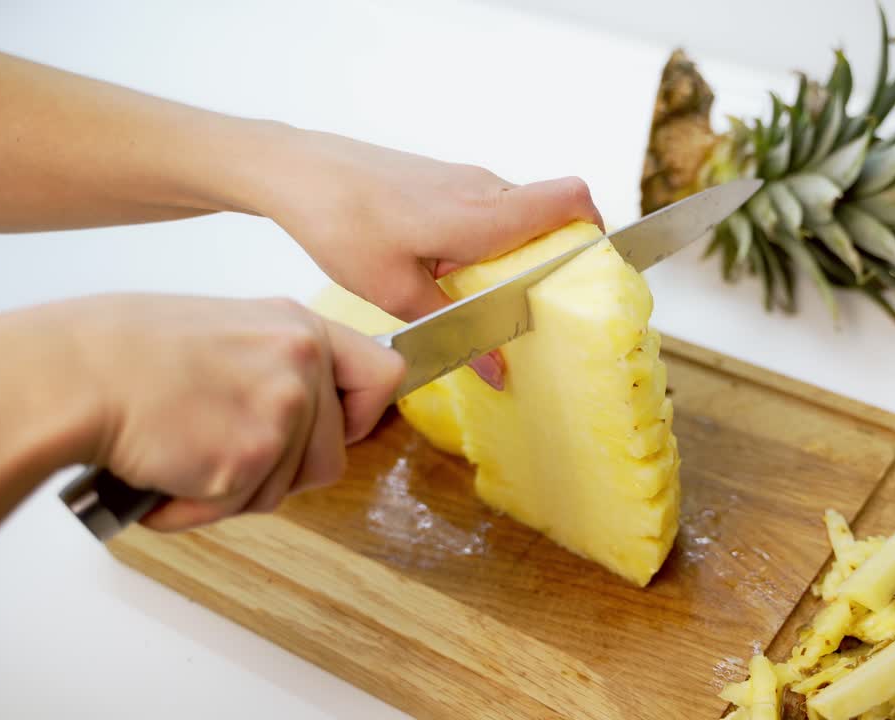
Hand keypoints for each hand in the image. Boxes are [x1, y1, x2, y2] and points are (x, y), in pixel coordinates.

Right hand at [74, 294, 403, 530]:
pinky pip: (238, 507)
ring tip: (182, 455)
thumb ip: (278, 366)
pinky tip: (164, 473)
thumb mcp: (229, 331)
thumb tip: (307, 412)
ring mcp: (281, 410)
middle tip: (220, 451)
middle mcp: (301, 363)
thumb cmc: (128, 352)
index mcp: (299, 327)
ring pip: (288, 490)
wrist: (72, 373)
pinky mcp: (248, 458)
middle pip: (332, 457)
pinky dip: (197, 507)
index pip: (384, 374)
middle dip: (279, 472)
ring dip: (236, 492)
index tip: (334, 429)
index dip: (362, 416)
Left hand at [250, 129, 603, 387]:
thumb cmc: (343, 225)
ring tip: (492, 293)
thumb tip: (501, 374)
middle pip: (554, 209)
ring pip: (521, 208)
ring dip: (521, 246)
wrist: (298, 173)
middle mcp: (483, 187)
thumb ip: (455, 331)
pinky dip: (492, 236)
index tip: (590, 271)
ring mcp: (464, 178)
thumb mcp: (396, 293)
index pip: (572, 199)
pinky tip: (454, 270)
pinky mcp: (444, 179)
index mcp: (483, 214)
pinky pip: (490, 205)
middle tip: (542, 300)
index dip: (596, 230)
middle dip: (559, 251)